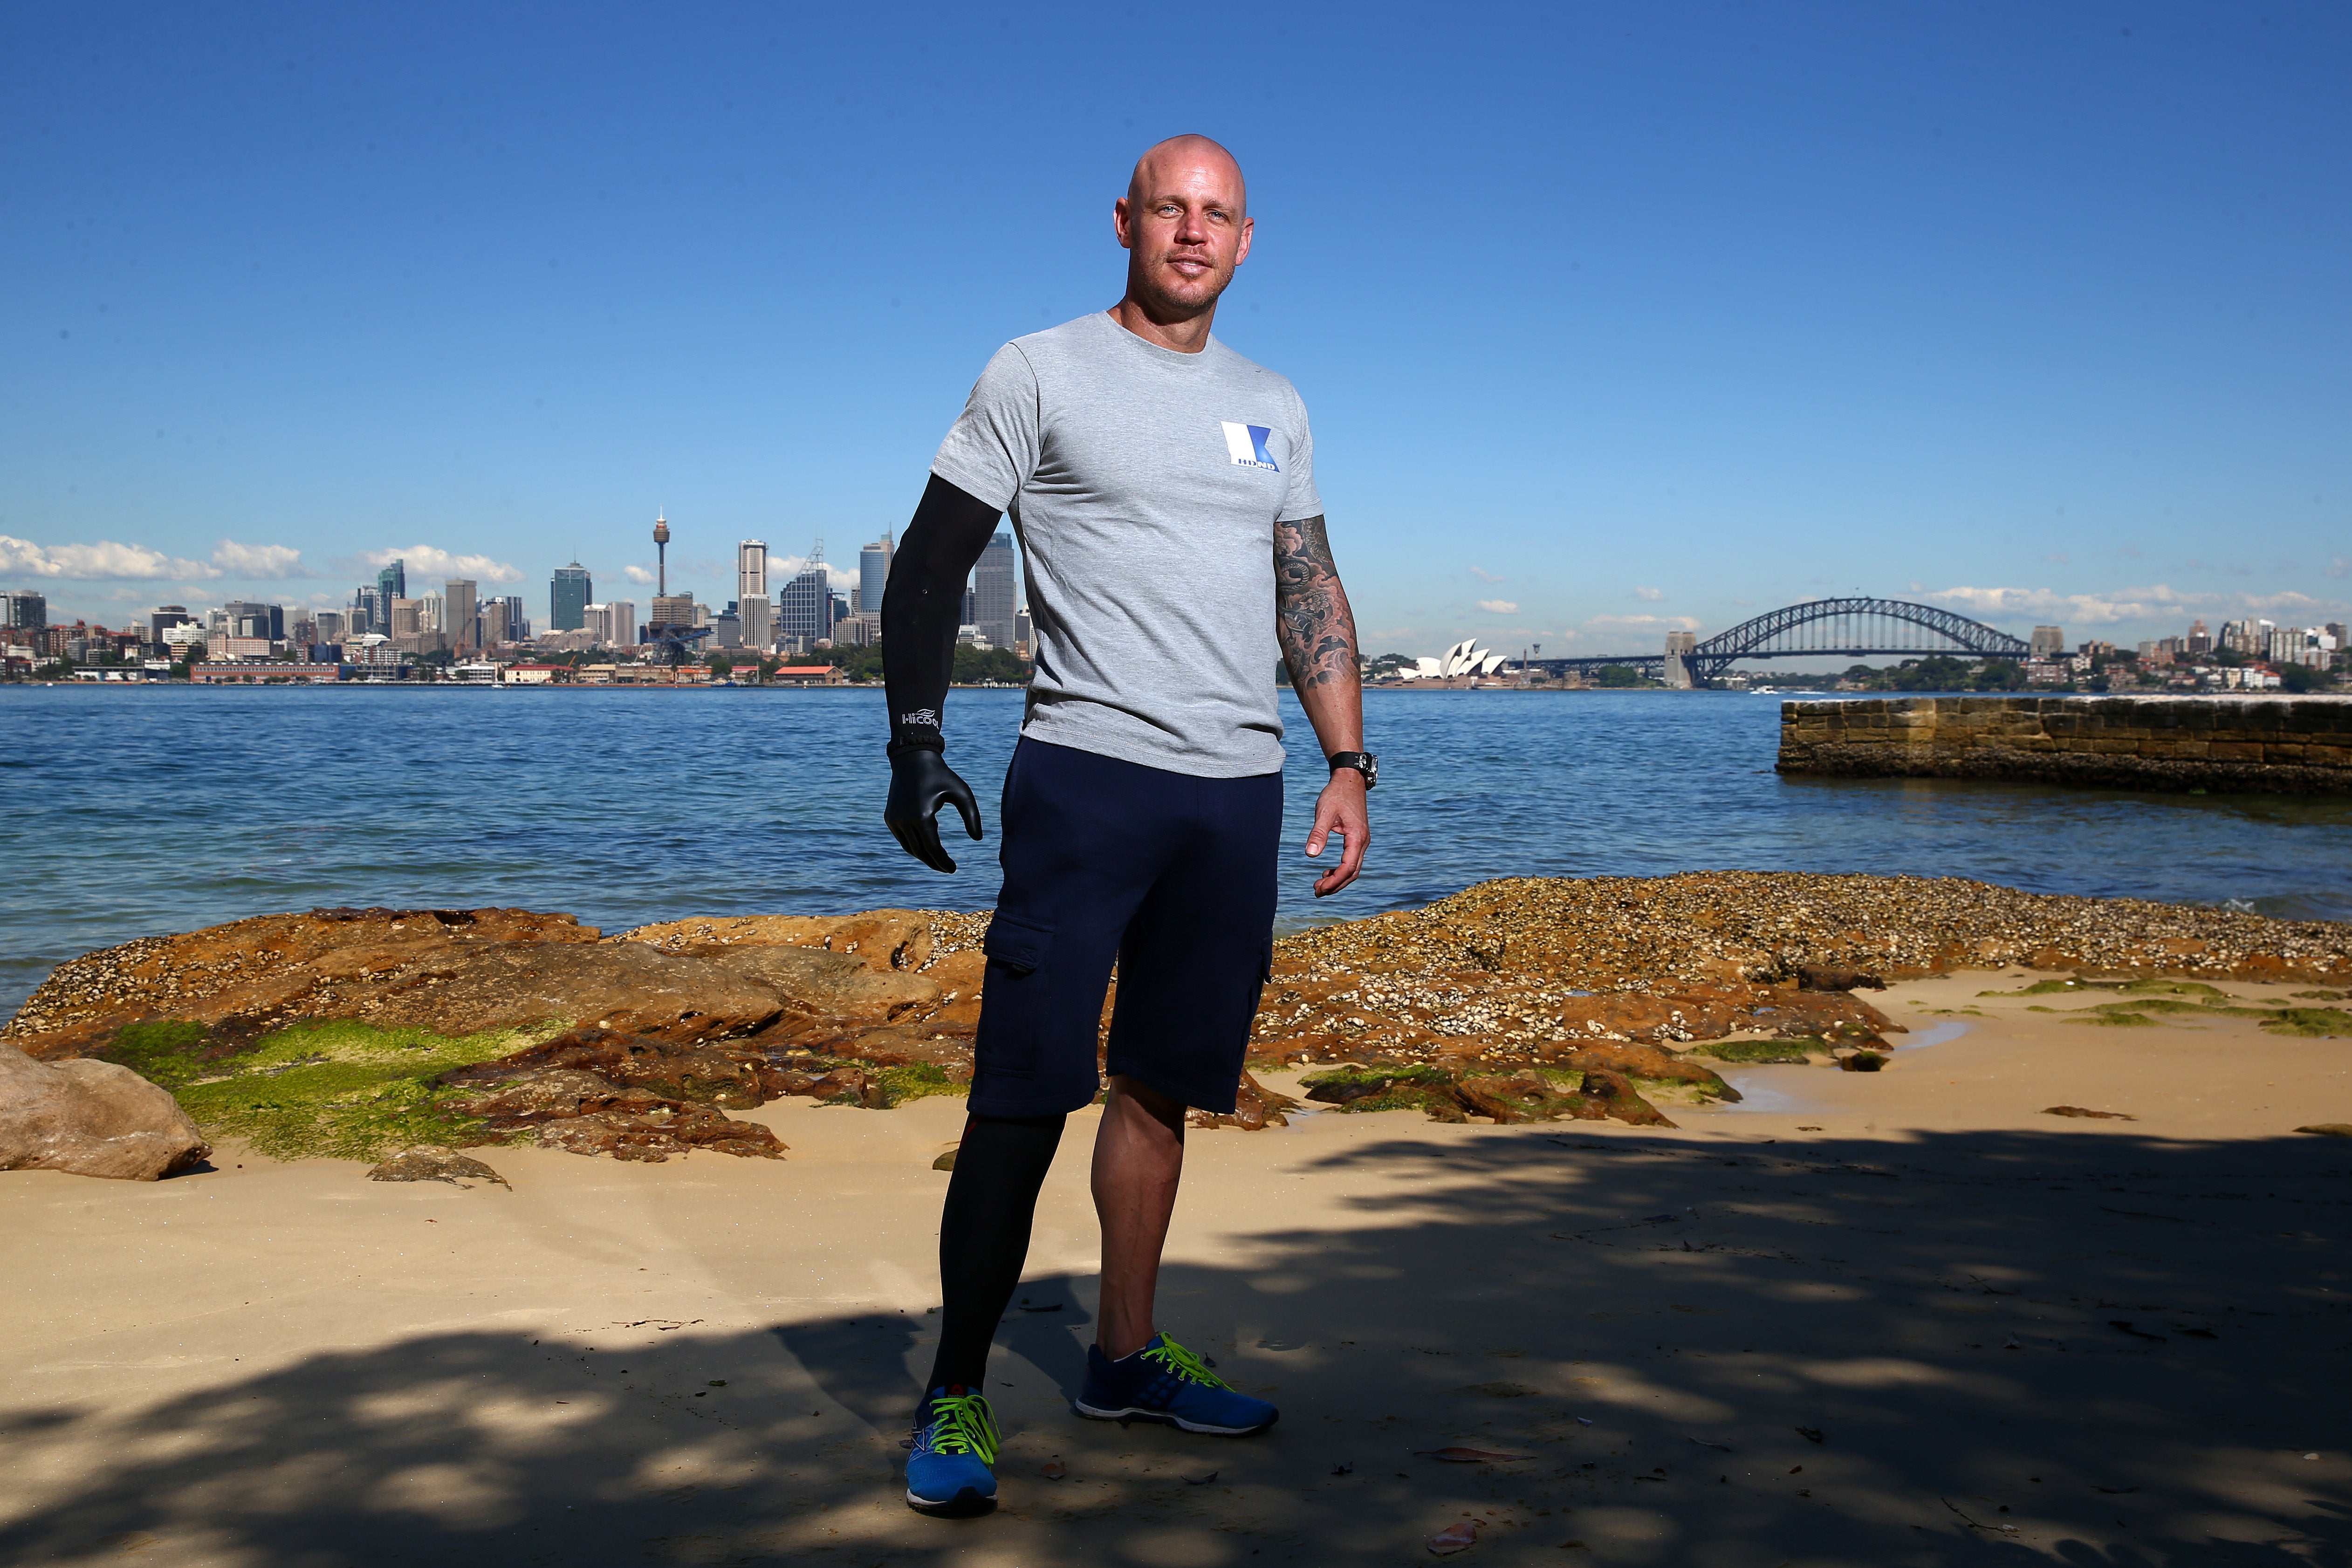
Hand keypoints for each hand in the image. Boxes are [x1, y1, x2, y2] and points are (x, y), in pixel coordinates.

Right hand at [885, 749, 982, 872]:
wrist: (913, 759)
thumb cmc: (941, 775)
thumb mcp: (962, 793)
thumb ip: (972, 816)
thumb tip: (978, 839)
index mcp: (922, 816)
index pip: (932, 848)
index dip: (943, 862)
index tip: (954, 869)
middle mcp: (904, 820)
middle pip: (920, 852)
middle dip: (934, 863)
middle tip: (948, 869)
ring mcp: (894, 820)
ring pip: (909, 848)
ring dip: (923, 857)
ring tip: (938, 861)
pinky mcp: (890, 817)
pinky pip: (903, 838)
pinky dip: (914, 846)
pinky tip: (926, 847)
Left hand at [1303, 768, 1368, 896]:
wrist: (1350, 780)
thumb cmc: (1336, 794)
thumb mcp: (1324, 813)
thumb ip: (1318, 833)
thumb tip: (1310, 854)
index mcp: (1357, 837)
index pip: (1348, 868)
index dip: (1334, 881)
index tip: (1319, 889)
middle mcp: (1363, 841)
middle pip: (1352, 872)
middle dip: (1335, 885)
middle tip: (1316, 892)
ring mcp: (1362, 840)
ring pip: (1353, 868)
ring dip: (1338, 879)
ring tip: (1319, 885)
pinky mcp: (1358, 838)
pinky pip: (1352, 860)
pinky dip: (1341, 870)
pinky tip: (1327, 872)